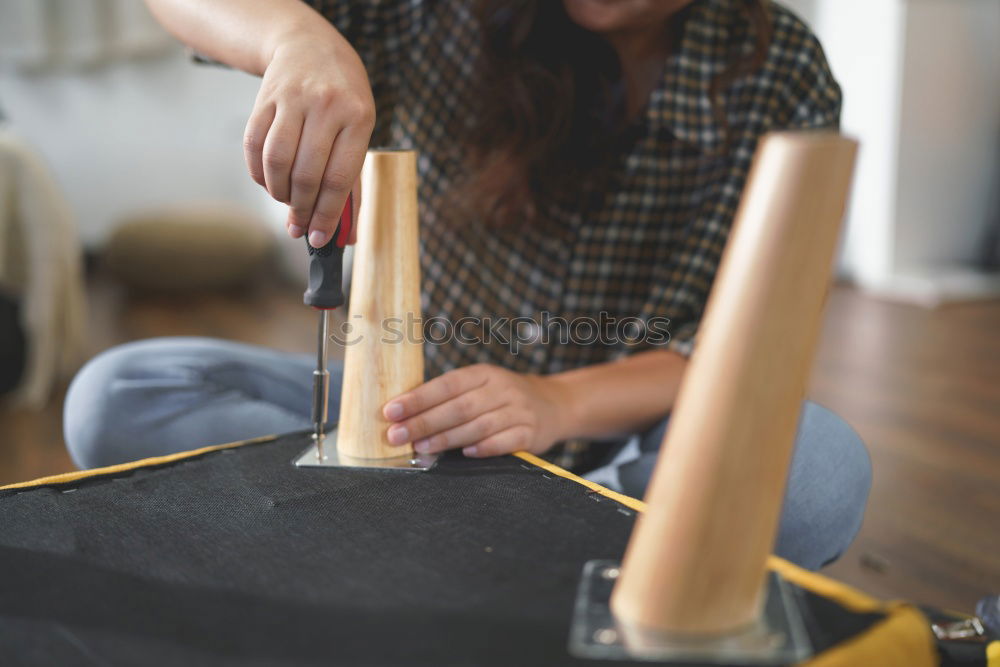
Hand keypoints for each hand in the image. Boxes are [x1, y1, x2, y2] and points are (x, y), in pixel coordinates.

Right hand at [244, 29, 372, 245]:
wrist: (311, 47)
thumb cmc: (343, 99)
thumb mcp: (359, 130)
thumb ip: (352, 181)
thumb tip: (344, 234)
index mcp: (358, 117)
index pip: (339, 178)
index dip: (327, 214)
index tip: (318, 238)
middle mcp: (326, 105)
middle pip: (306, 173)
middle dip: (300, 209)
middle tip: (298, 226)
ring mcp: (293, 99)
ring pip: (277, 161)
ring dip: (278, 193)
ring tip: (286, 201)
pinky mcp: (265, 98)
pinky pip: (253, 144)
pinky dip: (258, 173)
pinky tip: (269, 182)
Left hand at [382, 364, 571, 457]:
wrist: (554, 405)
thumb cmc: (502, 399)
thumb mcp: (480, 387)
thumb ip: (449, 398)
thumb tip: (403, 416)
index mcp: (483, 374)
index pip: (446, 384)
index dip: (417, 398)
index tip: (391, 411)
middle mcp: (502, 389)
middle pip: (458, 407)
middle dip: (423, 422)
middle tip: (396, 435)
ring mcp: (518, 411)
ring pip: (478, 425)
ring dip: (446, 438)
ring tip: (421, 447)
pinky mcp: (530, 433)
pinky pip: (505, 441)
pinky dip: (484, 448)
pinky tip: (465, 454)